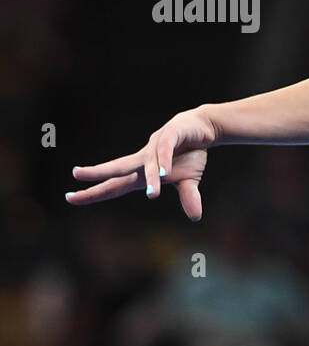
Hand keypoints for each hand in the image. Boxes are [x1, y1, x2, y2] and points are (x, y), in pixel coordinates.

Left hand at [65, 107, 216, 220]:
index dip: (93, 192)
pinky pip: (165, 149)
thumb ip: (188, 197)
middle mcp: (143, 159)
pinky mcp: (171, 135)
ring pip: (147, 163)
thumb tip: (195, 218)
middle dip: (97, 172)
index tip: (70, 197)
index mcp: (141, 172)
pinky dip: (164, 160)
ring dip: (151, 179)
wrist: (202, 127)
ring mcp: (155, 146)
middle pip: (117, 167)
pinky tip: (166, 172)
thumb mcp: (189, 180)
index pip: (113, 185)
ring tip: (153, 195)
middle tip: (75, 173)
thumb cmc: (189, 153)